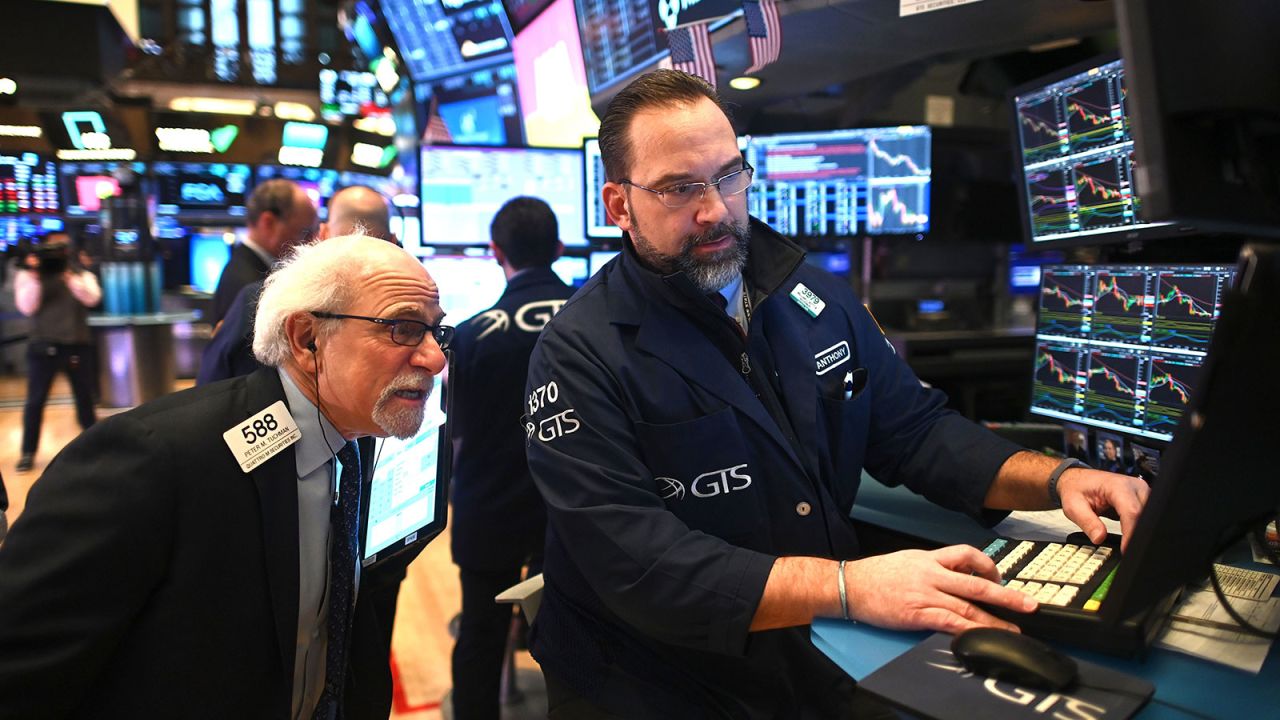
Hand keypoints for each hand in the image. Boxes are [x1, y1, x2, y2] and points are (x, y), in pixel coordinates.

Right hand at [843, 545, 1037, 633]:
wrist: (850, 585)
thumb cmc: (876, 575)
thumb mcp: (908, 560)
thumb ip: (933, 566)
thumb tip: (956, 574)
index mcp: (929, 558)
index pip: (966, 554)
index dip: (988, 565)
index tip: (999, 576)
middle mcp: (931, 574)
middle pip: (976, 582)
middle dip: (1006, 594)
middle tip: (1028, 604)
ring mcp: (925, 594)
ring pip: (967, 605)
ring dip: (994, 619)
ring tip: (1013, 630)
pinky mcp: (917, 614)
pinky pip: (949, 622)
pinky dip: (968, 629)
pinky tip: (980, 637)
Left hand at [1057, 468, 1148, 551]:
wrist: (1079, 480)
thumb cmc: (1077, 488)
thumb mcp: (1073, 506)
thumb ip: (1087, 522)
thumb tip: (1099, 538)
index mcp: (1117, 485)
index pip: (1132, 511)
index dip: (1130, 533)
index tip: (1125, 549)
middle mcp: (1134, 486)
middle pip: (1144, 516)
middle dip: (1136, 535)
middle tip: (1125, 550)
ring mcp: (1141, 492)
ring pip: (1149, 518)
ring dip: (1138, 532)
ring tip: (1126, 544)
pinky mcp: (1142, 499)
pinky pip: (1146, 517)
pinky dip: (1139, 528)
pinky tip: (1128, 536)